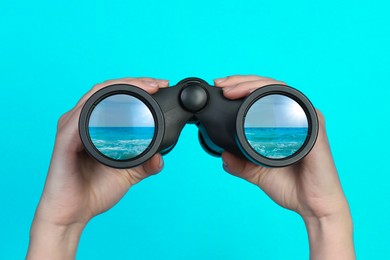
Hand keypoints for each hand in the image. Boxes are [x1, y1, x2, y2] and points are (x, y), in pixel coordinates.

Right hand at [27, 77, 168, 259]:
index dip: (138, 87)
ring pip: (96, 95)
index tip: (161, 85)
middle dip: (134, 82)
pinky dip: (100, 104)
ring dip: (121, 87)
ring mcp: (71, 127)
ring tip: (146, 87)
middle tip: (158, 83)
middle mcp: (82, 121)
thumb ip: (145, 164)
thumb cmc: (94, 190)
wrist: (73, 212)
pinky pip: (81, 115)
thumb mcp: (128, 174)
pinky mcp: (65, 139)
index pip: (115, 95)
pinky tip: (119, 102)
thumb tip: (161, 157)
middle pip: (107, 89)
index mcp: (95, 124)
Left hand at [215, 75, 354, 259]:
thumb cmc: (291, 186)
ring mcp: (306, 118)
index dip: (241, 86)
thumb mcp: (257, 172)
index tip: (220, 87)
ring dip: (253, 84)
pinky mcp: (314, 126)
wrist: (313, 206)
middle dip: (242, 81)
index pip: (262, 94)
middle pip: (269, 86)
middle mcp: (296, 115)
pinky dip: (275, 96)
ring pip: (279, 89)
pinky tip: (256, 96)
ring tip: (231, 88)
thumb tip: (223, 156)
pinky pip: (295, 104)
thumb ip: (240, 163)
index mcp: (284, 121)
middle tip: (221, 84)